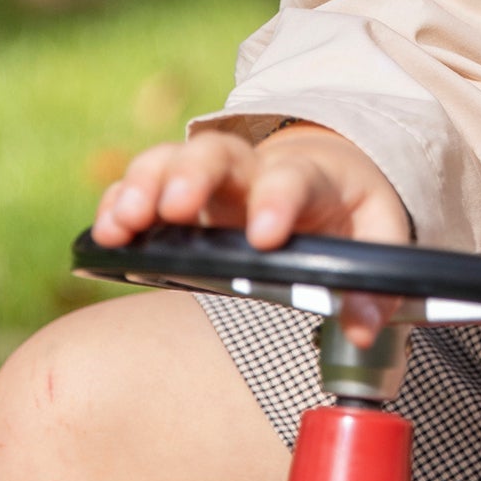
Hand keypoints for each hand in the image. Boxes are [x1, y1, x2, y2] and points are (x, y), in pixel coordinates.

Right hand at [91, 125, 410, 341]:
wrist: (324, 171)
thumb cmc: (347, 210)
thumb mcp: (378, 235)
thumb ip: (376, 283)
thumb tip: (363, 326)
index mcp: (308, 177)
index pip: (292, 180)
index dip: (277, 203)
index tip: (265, 236)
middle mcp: (251, 170)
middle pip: (216, 154)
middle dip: (192, 176)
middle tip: (173, 208)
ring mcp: (208, 178)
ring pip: (170, 161)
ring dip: (142, 186)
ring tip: (123, 223)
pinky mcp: (177, 192)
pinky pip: (141, 185)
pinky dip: (117, 202)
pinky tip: (103, 234)